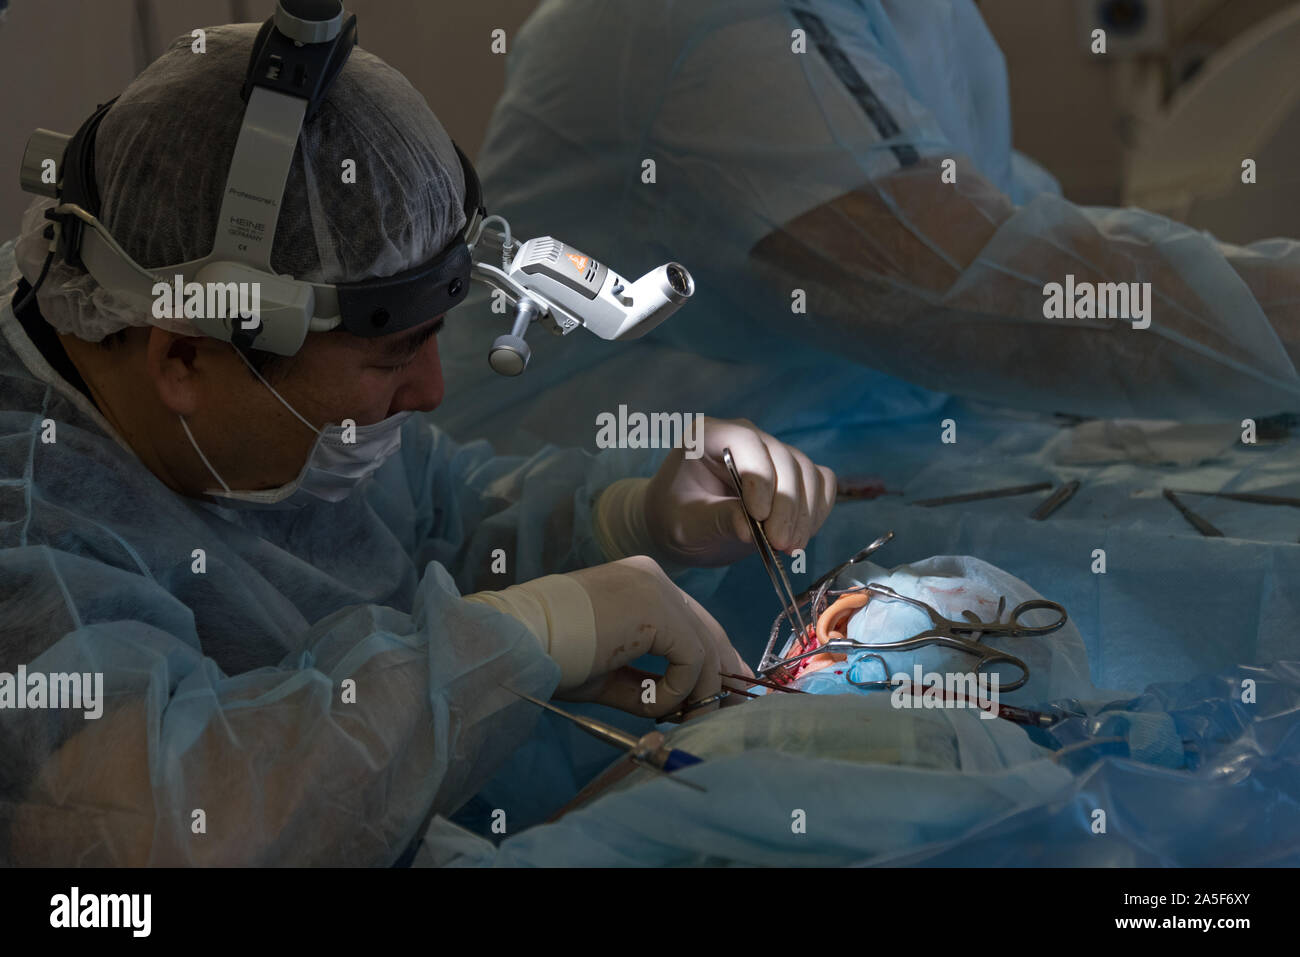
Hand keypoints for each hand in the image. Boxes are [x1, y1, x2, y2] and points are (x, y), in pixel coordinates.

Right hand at [558, 556, 751, 718]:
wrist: (521, 637)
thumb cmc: (551, 656)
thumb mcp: (606, 674)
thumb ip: (644, 684)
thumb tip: (677, 708)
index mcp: (639, 583)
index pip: (691, 620)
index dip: (712, 658)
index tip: (720, 692)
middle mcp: (653, 578)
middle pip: (708, 630)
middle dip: (721, 675)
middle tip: (725, 711)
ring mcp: (658, 590)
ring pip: (704, 647)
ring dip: (698, 693)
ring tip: (681, 721)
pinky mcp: (658, 611)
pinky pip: (692, 658)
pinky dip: (679, 689)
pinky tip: (654, 705)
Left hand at [643, 417, 836, 566]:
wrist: (685, 526)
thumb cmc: (677, 518)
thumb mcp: (687, 524)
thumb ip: (717, 520)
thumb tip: (750, 529)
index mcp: (709, 436)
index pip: (745, 442)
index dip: (759, 478)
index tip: (759, 517)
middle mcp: (745, 437)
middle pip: (782, 459)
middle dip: (786, 504)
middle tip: (780, 543)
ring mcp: (772, 453)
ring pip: (806, 471)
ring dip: (805, 512)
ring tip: (790, 546)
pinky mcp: (792, 474)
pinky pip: (820, 482)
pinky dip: (818, 510)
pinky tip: (801, 535)